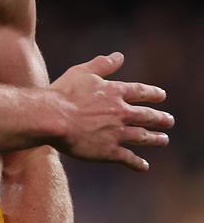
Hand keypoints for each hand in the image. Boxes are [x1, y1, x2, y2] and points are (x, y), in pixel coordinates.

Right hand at [50, 52, 170, 171]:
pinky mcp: (109, 151)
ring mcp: (118, 133)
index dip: (152, 93)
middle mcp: (122, 113)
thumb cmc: (64, 93)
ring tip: (163, 140)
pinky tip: (143, 166)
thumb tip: (119, 56)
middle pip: (148, 116)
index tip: (162, 96)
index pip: (140, 92)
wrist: (53, 118)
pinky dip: (137, 163)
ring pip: (143, 137)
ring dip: (155, 139)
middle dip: (160, 119)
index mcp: (115, 93)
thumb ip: (102, 64)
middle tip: (169, 121)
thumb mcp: (82, 72)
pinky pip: (128, 158)